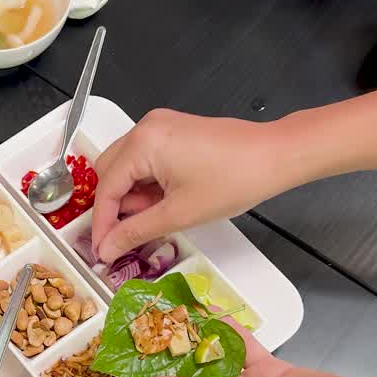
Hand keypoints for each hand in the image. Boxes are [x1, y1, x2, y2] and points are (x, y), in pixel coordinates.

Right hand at [91, 109, 311, 263]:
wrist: (274, 157)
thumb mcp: (179, 214)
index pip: (106, 188)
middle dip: (116, 207)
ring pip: (127, 167)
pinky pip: (145, 159)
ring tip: (158, 216)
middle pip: (110, 172)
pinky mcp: (173, 131)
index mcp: (143, 143)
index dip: (102, 224)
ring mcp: (159, 127)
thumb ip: (136, 231)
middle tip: (128, 236)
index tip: (102, 249)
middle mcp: (146, 128)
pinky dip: (148, 184)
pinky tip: (165, 201)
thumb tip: (108, 247)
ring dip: (133, 196)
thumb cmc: (234, 179)